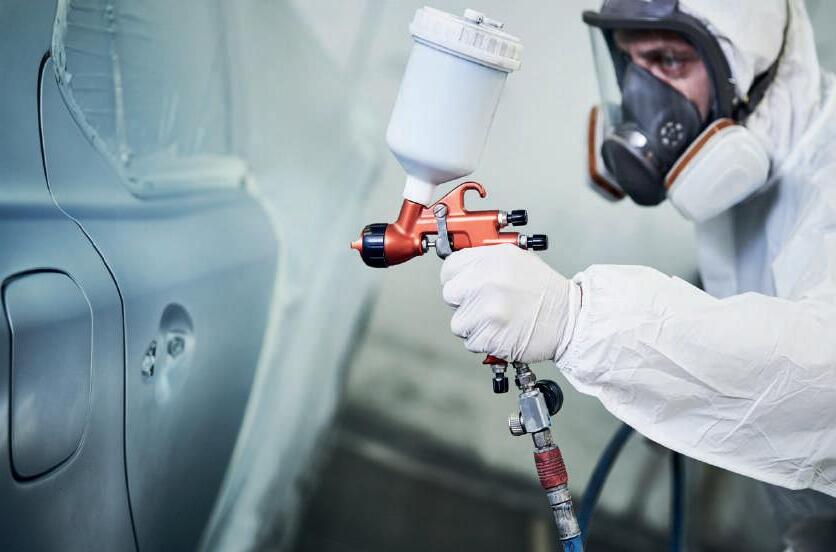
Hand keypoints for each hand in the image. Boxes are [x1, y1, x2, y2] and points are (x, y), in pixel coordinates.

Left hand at [440, 244, 581, 363]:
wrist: (570, 319)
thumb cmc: (546, 292)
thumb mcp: (516, 260)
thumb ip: (486, 262)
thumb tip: (462, 269)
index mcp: (491, 258)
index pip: (450, 267)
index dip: (456, 278)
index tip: (464, 286)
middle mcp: (486, 280)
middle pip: (450, 294)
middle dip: (463, 303)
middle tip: (484, 306)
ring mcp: (486, 309)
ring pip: (458, 322)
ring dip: (474, 326)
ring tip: (498, 320)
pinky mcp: (488, 334)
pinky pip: (471, 341)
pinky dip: (484, 341)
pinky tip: (503, 331)